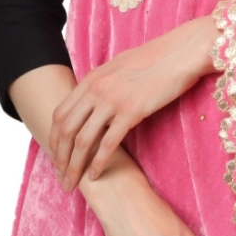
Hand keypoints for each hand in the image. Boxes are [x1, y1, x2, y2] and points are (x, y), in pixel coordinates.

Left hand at [50, 15, 216, 188]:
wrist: (181, 52)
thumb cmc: (156, 58)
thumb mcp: (120, 66)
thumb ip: (104, 83)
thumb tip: (96, 99)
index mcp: (92, 78)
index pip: (60, 113)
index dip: (54, 138)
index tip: (56, 156)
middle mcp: (96, 89)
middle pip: (66, 130)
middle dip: (60, 157)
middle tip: (60, 177)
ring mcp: (112, 100)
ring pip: (82, 140)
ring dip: (74, 166)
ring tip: (73, 183)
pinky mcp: (131, 111)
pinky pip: (108, 143)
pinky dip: (98, 163)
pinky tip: (95, 175)